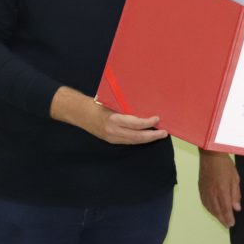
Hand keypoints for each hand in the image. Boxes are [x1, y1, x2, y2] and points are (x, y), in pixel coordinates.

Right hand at [51, 86, 167, 144]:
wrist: (79, 113)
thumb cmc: (97, 103)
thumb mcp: (111, 102)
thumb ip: (126, 107)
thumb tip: (144, 105)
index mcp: (113, 119)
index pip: (135, 124)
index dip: (148, 123)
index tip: (157, 119)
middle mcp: (113, 131)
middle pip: (137, 137)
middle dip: (152, 136)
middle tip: (164, 133)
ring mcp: (112, 138)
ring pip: (134, 141)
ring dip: (147, 139)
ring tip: (159, 135)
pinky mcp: (111, 140)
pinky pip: (128, 141)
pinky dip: (139, 139)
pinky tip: (146, 136)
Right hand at [198, 150, 240, 226]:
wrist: (210, 155)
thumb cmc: (225, 165)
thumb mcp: (235, 178)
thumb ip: (236, 194)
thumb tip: (236, 208)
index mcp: (222, 190)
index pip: (225, 209)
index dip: (228, 218)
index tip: (231, 224)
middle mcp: (212, 193)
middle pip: (217, 211)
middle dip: (222, 219)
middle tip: (227, 225)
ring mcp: (205, 191)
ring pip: (210, 208)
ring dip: (215, 215)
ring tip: (221, 220)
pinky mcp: (200, 188)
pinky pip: (204, 202)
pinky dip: (209, 209)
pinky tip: (212, 210)